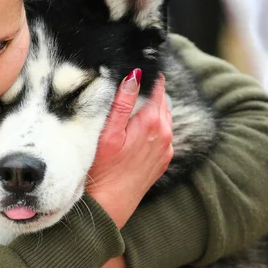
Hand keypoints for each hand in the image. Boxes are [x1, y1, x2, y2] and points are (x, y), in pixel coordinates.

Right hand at [80, 70, 172, 267]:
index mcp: (154, 121)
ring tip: (130, 98)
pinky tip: (133, 125)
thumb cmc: (102, 169)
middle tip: (129, 77)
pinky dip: (150, 123)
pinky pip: (160, 133)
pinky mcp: (161, 160)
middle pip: (161, 99)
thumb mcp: (108, 131)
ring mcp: (165, 148)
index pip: (158, 86)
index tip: (135, 62)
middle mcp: (166, 133)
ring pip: (162, 116)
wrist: (108, 205)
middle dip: (148, 88)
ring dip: (149, 106)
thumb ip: (123, 102)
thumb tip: (135, 74)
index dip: (147, 73)